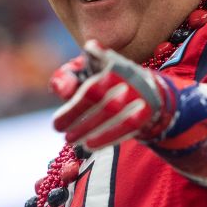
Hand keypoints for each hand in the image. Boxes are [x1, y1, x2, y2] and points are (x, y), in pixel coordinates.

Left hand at [49, 40, 176, 149]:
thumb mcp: (86, 73)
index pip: (90, 67)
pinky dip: (108, 137)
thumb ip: (67, 78)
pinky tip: (91, 145)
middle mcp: (126, 72)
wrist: (149, 89)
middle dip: (74, 112)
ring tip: (70, 139)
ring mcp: (139, 91)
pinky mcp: (148, 110)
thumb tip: (61, 88)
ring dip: (89, 127)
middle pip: (97, 92)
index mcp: (108, 61)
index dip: (73, 83)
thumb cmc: (106, 82)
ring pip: (112, 110)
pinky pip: (128, 125)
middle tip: (57, 127)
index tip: (59, 102)